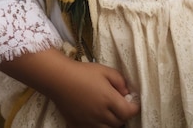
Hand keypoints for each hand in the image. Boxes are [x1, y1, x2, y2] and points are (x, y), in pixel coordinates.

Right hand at [0, 48, 139, 127]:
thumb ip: (119, 80)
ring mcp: (89, 122)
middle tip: (120, 103)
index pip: (128, 112)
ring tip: (107, 109)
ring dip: (111, 121)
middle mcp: (101, 113)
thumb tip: (126, 91)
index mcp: (108, 99)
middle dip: (122, 114)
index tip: (133, 102)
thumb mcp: (104, 70)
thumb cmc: (82, 72)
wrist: (59, 79)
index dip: (133, 107)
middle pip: (119, 122)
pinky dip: (98, 125)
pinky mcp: (79, 125)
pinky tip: (95, 115)